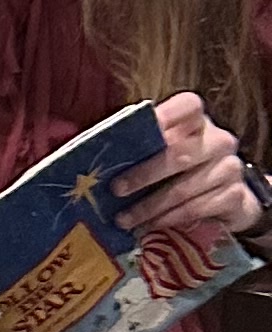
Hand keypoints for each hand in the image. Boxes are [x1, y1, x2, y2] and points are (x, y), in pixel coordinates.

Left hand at [115, 94, 258, 250]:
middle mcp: (218, 140)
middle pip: (179, 153)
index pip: (188, 106)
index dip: (164, 115)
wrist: (228, 197)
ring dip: (149, 207)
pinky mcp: (235, 196)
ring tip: (124, 219)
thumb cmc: (184, 168)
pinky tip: (150, 225)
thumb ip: (142, 144)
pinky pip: (196, 209)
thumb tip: (97, 149)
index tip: (134, 131)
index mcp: (198, 121)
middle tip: (115, 190)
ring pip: (183, 188)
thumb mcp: (165, 150)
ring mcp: (230, 168)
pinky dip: (168, 219)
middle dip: (143, 174)